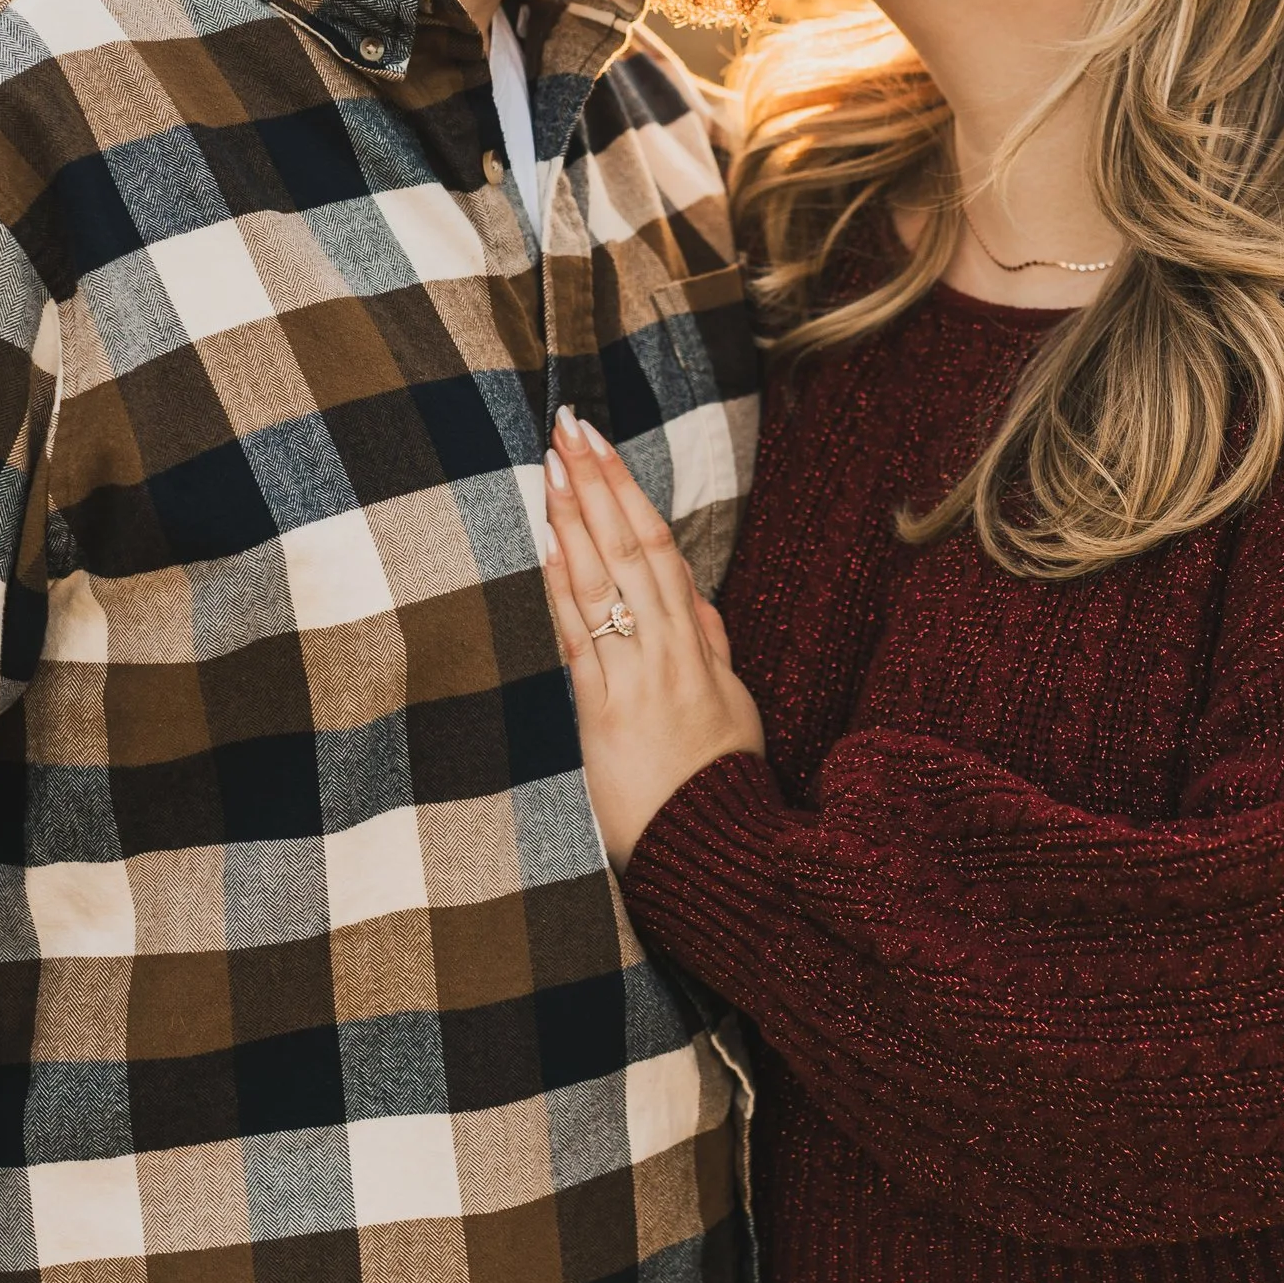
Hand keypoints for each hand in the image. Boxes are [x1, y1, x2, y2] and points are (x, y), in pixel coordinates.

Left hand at [542, 406, 763, 865]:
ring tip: (552, 465)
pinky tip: (548, 547)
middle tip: (568, 428)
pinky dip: (564, 592)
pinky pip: (583, 643)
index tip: (599, 445)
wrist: (716, 855)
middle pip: (630, 550)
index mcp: (697, 646)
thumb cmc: (721, 785)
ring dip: (575, 520)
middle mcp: (668, 652)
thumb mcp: (735, 709)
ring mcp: (636, 681)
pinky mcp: (604, 717)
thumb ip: (712, 648)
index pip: (660, 547)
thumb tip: (692, 598)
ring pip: (605, 585)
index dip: (628, 491)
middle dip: (597, 484)